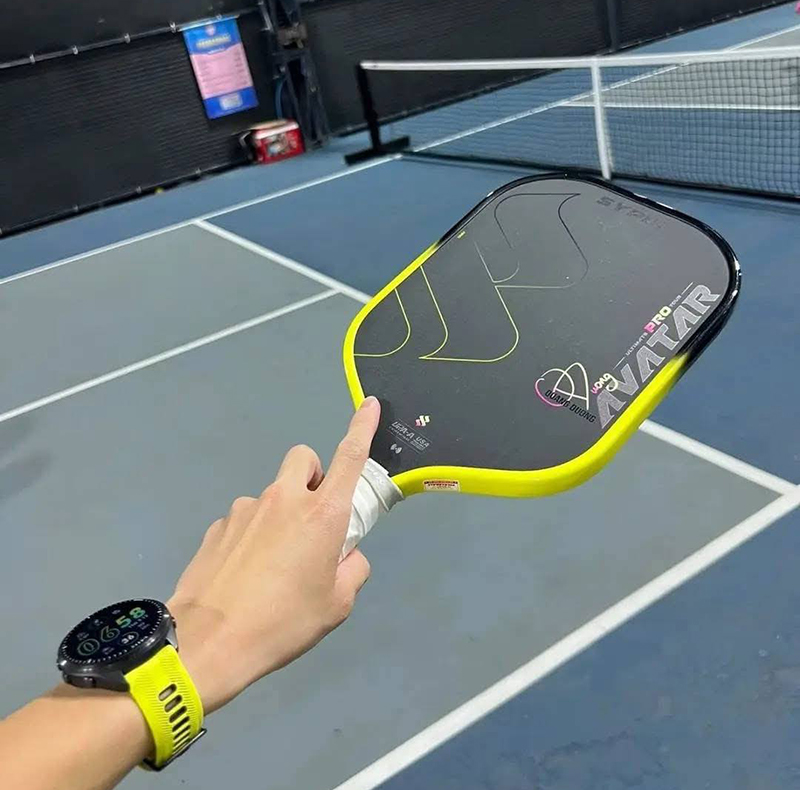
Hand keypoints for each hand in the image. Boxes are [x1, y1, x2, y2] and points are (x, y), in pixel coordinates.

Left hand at [167, 397, 379, 712]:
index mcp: (322, 514)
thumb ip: (352, 569)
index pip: (350, 457)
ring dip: (280, 515)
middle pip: (304, 459)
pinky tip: (243, 576)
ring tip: (271, 567)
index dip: (363, 427)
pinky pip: (245, 520)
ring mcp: (245, 509)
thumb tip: (346, 554)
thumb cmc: (283, 623)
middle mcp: (284, 499)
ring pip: (272, 495)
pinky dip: (252, 537)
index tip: (370, 405)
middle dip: (314, 475)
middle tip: (314, 516)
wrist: (208, 643)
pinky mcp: (217, 526)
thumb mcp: (337, 605)